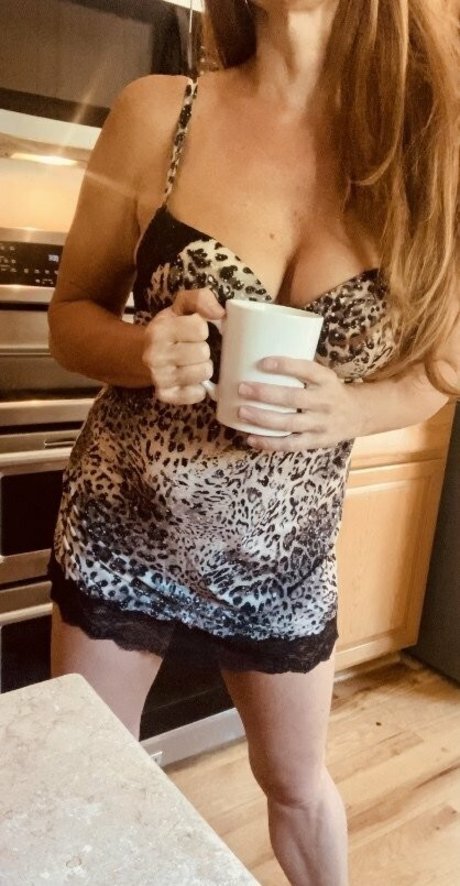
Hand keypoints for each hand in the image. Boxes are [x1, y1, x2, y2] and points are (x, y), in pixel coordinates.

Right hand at [142, 288, 223, 404]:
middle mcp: (155, 355)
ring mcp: (159, 378)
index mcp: (159, 330)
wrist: (143, 355)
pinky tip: (190, 379)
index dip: (201, 329)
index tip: (192, 331)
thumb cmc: (170, 329)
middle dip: (202, 349)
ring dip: (202, 367)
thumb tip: (219, 313)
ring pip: (203, 373)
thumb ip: (201, 299)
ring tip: (191, 363)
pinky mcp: (166, 396)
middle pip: (203, 352)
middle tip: (192, 349)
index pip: (200, 328)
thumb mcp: (181, 306)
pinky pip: (197, 394)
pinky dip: (198, 387)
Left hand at [238, 357, 364, 450]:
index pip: (307, 369)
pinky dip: (270, 443)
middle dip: (265, 393)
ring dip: (263, 418)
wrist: (358, 415)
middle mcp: (325, 401)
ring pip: (289, 423)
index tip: (262, 362)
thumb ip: (299, 371)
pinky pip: (290, 444)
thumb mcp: (322, 376)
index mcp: (326, 380)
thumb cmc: (328, 391)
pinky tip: (251, 438)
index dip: (285, 365)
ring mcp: (321, 424)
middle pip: (293, 398)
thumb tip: (256, 361)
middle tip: (242, 388)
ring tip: (242, 412)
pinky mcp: (316, 441)